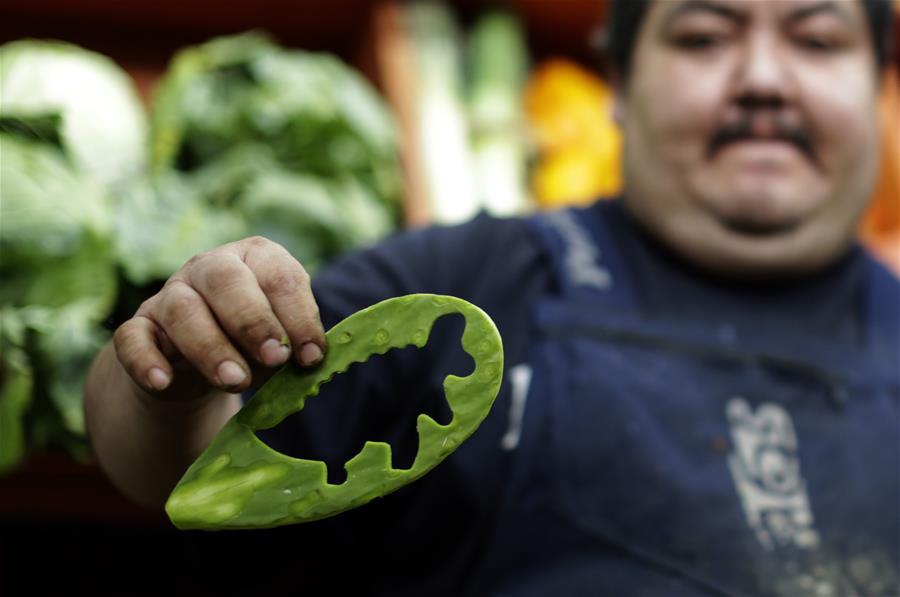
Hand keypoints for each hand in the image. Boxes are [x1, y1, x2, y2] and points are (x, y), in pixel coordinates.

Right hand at [113, 236, 326, 399]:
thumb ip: (292, 345)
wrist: (197, 365)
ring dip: (211, 348)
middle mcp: (209, 267)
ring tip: (237, 383)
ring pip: (183, 310)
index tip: (311, 356)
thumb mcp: (278, 340)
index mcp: (255, 258)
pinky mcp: (139, 326)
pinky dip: (146, 361)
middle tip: (275, 359)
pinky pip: (133, 338)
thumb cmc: (252, 343)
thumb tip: (310, 360)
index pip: (279, 275)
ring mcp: (170, 294)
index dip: (299, 316)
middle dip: (254, 322)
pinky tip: (164, 382)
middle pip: (226, 281)